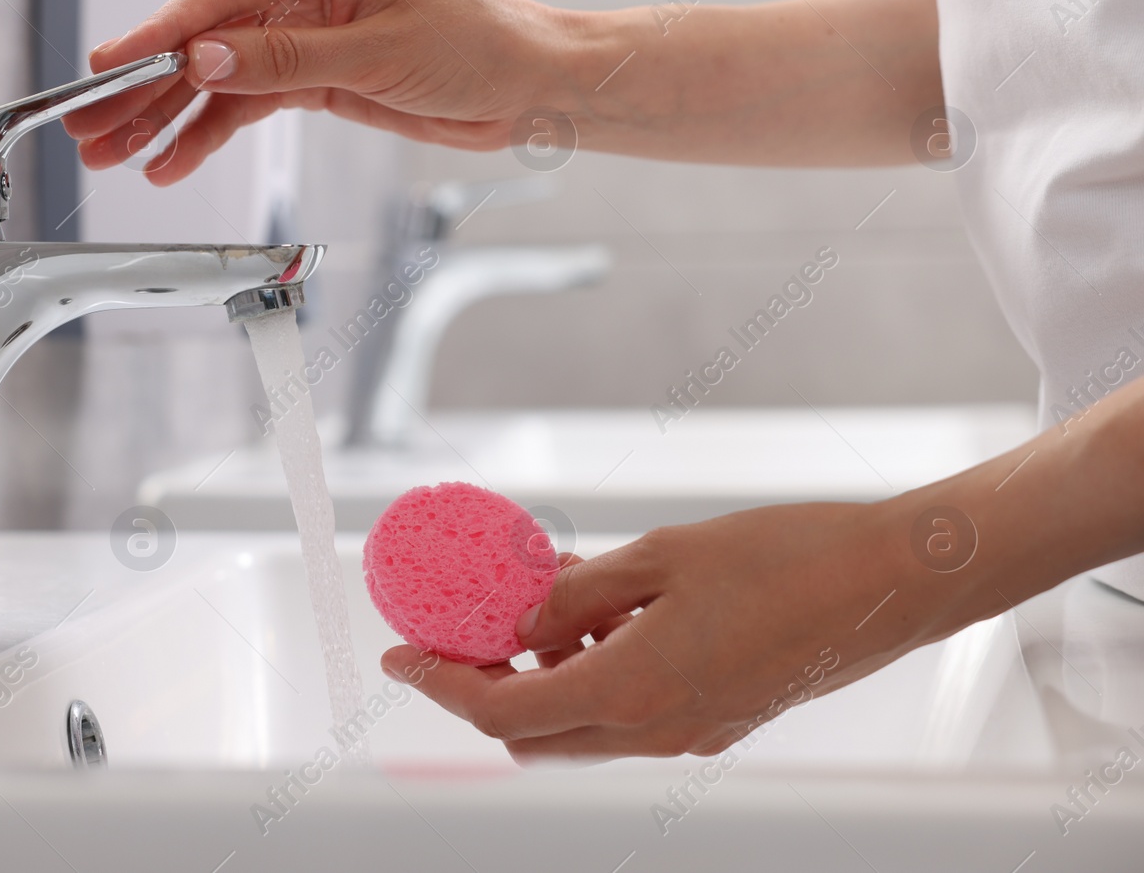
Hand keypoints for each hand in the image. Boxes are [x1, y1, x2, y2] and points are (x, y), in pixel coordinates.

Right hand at [61, 0, 572, 183]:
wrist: (527, 86)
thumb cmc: (478, 43)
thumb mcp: (376, 53)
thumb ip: (284, 60)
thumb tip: (205, 61)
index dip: (157, 34)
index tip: (107, 63)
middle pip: (204, 38)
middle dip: (145, 84)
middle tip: (91, 123)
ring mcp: (303, 35)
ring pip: (216, 78)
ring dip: (167, 118)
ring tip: (118, 152)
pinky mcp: (313, 78)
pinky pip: (246, 105)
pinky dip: (209, 134)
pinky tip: (173, 157)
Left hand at [380, 501, 961, 763]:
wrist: (890, 584)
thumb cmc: (786, 557)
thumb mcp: (660, 557)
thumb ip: (577, 594)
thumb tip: (519, 623)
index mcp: (633, 690)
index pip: (502, 714)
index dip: (440, 686)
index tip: (404, 656)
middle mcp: (656, 731)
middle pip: (533, 736)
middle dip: (484, 690)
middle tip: (466, 632)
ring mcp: (691, 735)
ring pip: (580, 730)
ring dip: (541, 683)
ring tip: (535, 611)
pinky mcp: (718, 722)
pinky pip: (628, 716)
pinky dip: (592, 678)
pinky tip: (602, 618)